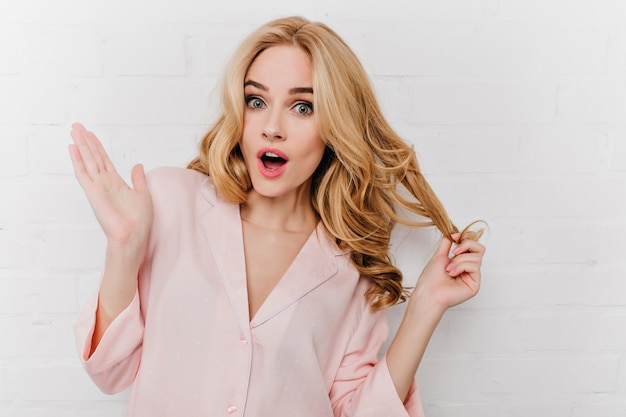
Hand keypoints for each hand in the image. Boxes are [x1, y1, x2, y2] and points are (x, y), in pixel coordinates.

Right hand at [68, 123, 153, 253]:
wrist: (133, 236)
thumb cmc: (139, 221)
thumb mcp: (143, 194)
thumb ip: (138, 179)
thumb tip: (138, 165)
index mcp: (116, 183)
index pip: (104, 160)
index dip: (97, 146)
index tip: (91, 134)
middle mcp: (105, 183)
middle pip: (93, 157)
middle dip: (86, 141)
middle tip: (77, 126)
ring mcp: (97, 187)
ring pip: (87, 161)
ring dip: (81, 145)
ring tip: (74, 131)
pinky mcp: (93, 192)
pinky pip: (83, 173)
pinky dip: (77, 160)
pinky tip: (72, 148)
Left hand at [411, 233, 485, 311]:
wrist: (428, 292)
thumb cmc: (431, 278)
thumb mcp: (440, 254)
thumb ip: (447, 243)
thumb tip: (453, 232)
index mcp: (461, 262)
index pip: (473, 245)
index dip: (466, 238)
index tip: (454, 237)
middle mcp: (469, 269)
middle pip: (479, 248)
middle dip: (466, 245)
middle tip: (453, 252)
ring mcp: (473, 276)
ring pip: (476, 256)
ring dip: (459, 260)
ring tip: (449, 269)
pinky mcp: (475, 284)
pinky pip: (474, 266)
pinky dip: (461, 266)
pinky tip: (452, 273)